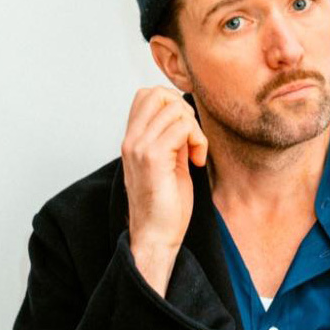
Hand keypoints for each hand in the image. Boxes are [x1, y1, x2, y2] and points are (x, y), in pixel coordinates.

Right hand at [121, 86, 207, 295]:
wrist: (155, 237)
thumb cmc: (165, 207)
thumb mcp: (169, 163)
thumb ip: (173, 138)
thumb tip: (186, 118)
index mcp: (132, 139)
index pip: (147, 95)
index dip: (172, 104)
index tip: (185, 133)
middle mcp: (131, 139)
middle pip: (158, 93)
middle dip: (184, 110)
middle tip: (192, 139)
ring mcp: (139, 147)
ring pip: (174, 108)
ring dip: (194, 128)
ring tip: (195, 153)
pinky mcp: (152, 157)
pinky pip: (182, 127)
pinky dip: (197, 140)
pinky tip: (196, 161)